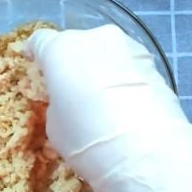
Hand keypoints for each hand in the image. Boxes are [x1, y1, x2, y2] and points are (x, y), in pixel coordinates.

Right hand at [26, 25, 191, 191]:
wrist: (146, 153)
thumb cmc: (88, 140)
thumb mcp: (56, 126)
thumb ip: (58, 102)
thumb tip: (69, 100)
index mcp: (61, 49)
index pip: (40, 42)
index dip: (36, 55)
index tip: (36, 67)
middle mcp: (95, 38)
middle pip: (77, 45)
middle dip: (73, 64)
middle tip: (74, 90)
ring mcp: (129, 48)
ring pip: (107, 54)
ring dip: (102, 70)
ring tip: (104, 100)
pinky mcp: (155, 65)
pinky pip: (130, 68)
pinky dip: (125, 80)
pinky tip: (127, 104)